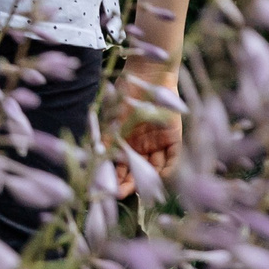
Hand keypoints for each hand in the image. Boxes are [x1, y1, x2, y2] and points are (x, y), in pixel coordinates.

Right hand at [113, 68, 181, 197]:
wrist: (147, 74)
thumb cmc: (125, 93)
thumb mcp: (111, 118)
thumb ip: (105, 139)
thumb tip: (95, 159)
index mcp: (127, 139)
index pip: (121, 164)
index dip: (115, 177)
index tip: (107, 188)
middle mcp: (142, 144)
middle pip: (137, 170)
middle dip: (128, 183)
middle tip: (119, 194)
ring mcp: (158, 142)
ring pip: (153, 168)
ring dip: (145, 180)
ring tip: (135, 188)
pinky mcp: (174, 138)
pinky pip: (172, 160)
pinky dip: (166, 170)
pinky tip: (156, 176)